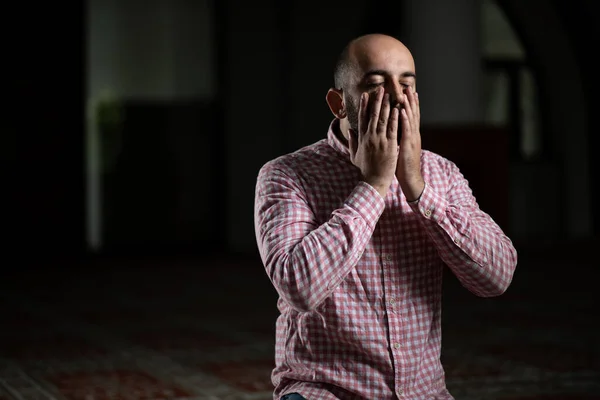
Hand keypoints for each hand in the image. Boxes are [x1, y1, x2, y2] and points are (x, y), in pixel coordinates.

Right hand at [348, 86, 398, 197]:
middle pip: (372, 115)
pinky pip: (392, 129)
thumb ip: (352, 142)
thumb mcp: (354, 155)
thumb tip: (350, 131)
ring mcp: (379, 141)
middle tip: (380, 89)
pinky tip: (397, 109)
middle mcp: (369, 137)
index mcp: (362, 139)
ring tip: (389, 94)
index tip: (366, 95)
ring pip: (382, 119)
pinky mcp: (389, 145)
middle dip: (376, 101)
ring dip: (386, 105)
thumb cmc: (365, 169)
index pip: (362, 118)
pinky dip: (394, 118)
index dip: (363, 105)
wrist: (373, 181)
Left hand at [396, 86, 424, 201]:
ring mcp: (412, 139)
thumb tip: (394, 131)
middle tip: (408, 87)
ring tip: (405, 94)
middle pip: (412, 114)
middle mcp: (413, 135)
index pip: (410, 117)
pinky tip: (402, 111)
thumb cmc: (402, 165)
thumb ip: (399, 138)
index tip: (406, 93)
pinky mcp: (408, 145)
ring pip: (410, 119)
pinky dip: (404, 120)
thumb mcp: (400, 149)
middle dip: (410, 101)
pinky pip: (406, 130)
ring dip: (408, 106)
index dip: (409, 105)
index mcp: (410, 136)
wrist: (410, 178)